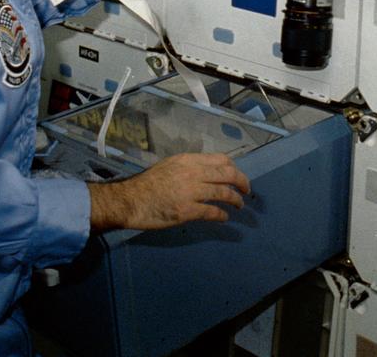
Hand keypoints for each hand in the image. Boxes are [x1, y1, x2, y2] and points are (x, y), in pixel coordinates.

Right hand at [88, 152, 250, 231]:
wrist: (130, 200)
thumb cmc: (148, 184)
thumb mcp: (170, 166)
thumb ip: (189, 167)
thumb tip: (209, 173)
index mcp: (188, 160)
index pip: (221, 159)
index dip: (234, 168)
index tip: (236, 176)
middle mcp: (193, 172)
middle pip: (228, 174)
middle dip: (242, 182)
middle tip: (246, 190)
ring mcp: (191, 192)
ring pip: (224, 193)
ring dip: (236, 200)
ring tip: (239, 205)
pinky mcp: (187, 211)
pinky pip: (213, 212)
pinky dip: (222, 215)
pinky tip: (224, 217)